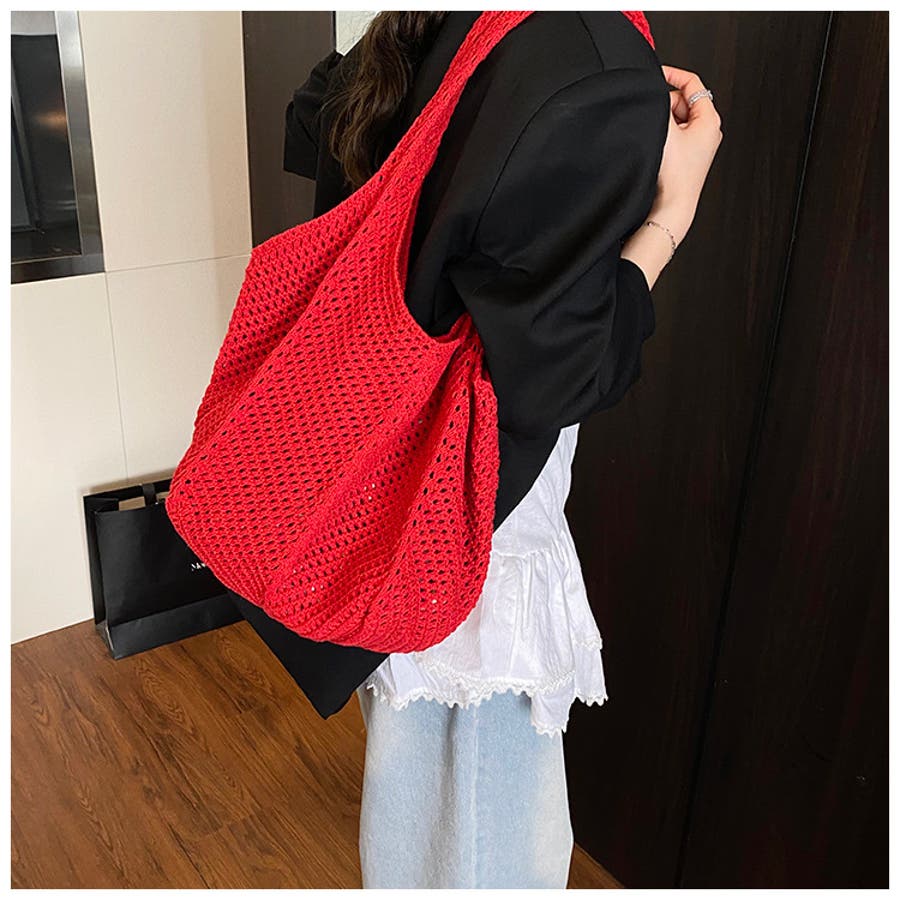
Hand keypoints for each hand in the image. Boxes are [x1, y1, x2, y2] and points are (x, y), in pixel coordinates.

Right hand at [649, 64, 723, 244]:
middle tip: (655, 120)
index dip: (673, 74)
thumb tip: (655, 90)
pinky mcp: (689, 157)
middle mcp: (709, 130)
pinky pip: (675, 136)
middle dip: (665, 107)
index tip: (657, 73)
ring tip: (658, 140)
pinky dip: (665, 137)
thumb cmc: (674, 176)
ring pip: (677, 119)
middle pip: (682, 102)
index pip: (692, 83)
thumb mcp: (666, 130)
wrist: (672, 207)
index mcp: (710, 119)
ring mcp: (700, 144)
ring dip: (664, 124)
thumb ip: (661, 104)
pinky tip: (659, 150)